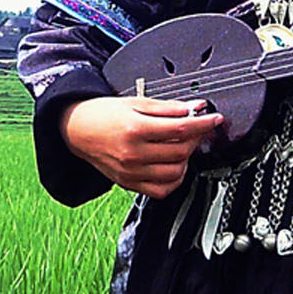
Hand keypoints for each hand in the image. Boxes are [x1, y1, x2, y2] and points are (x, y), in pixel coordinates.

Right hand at [60, 95, 223, 198]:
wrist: (78, 130)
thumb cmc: (105, 114)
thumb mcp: (136, 103)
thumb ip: (168, 108)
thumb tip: (195, 108)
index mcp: (136, 129)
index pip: (181, 129)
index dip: (203, 124)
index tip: (214, 119)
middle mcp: (134, 154)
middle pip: (181, 152)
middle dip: (195, 139)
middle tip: (195, 129)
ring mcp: (132, 172)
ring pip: (175, 172)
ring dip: (186, 159)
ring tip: (181, 146)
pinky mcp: (130, 184)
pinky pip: (161, 190)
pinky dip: (174, 180)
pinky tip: (173, 166)